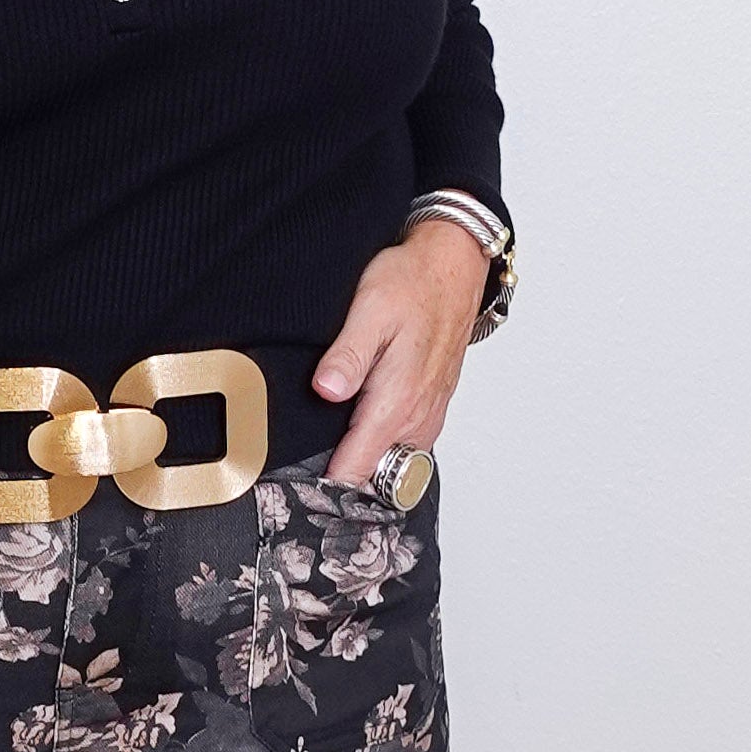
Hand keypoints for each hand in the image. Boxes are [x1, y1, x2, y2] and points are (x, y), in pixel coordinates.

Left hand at [310, 216, 484, 487]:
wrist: (454, 266)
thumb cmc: (413, 283)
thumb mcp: (370, 309)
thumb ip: (349, 356)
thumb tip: (326, 392)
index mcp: (397, 399)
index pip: (358, 466)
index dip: (326, 482)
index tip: (296, 485)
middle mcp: (417, 415)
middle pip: (376, 474)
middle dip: (343, 477)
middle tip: (302, 474)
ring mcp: (428, 413)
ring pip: (394, 464)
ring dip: (366, 465)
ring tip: (329, 455)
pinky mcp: (433, 405)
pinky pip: (408, 445)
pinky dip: (385, 448)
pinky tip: (362, 432)